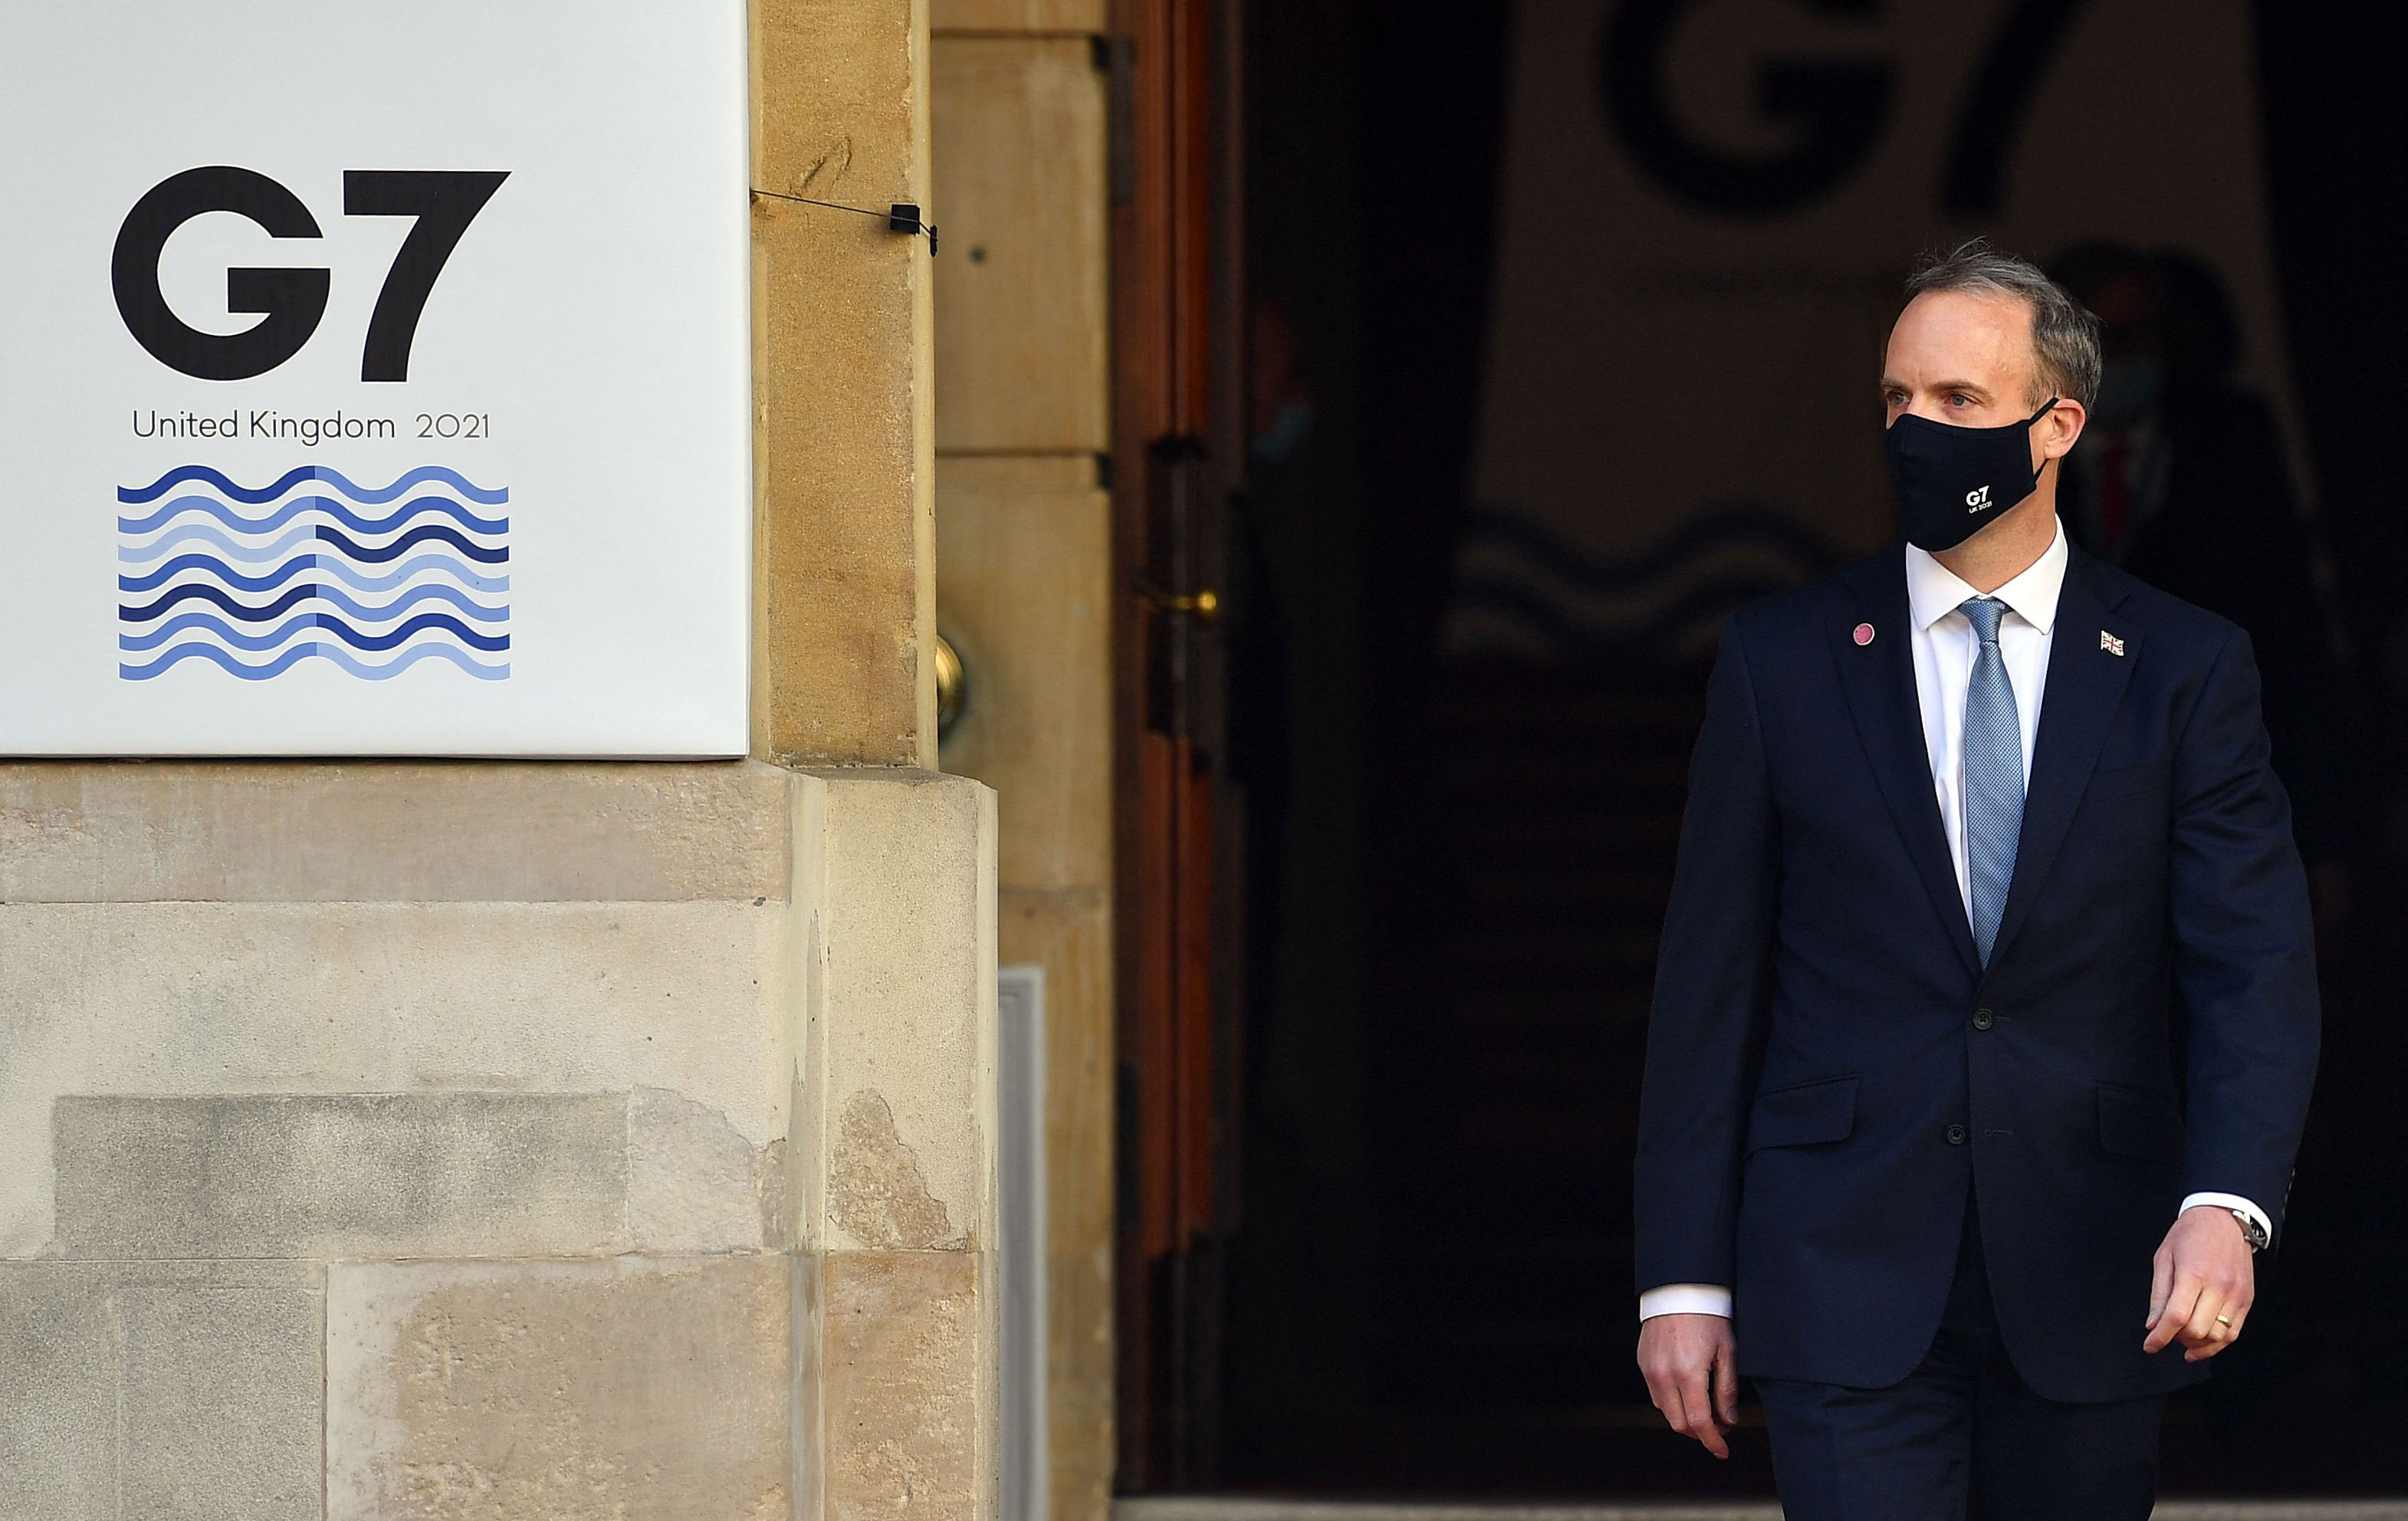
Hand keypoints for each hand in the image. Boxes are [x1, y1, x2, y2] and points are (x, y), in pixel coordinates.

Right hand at [1638, 1312, 1738, 1457]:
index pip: (1699, 1423)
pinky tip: (1688, 1391)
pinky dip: (1672, 1401)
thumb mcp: (1727, 1352)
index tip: (1723, 1451)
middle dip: (1701, 1433)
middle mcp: (1664, 1375)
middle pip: (1680, 1423)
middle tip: (1720, 1427)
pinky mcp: (1643, 1363)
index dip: (1713, 1441)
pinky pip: (1656, 1393)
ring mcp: (1650, 1370)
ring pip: (1666, 1411)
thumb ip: (1726, 1390)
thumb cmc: (1708, 1317)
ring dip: (1685, 1418)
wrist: (1679, 1289)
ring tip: (1706, 1408)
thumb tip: (1729, 1421)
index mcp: (1688, 1374)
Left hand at [2144, 1206, 2256, 1361]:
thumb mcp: (2164, 1257)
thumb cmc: (2189, 1234)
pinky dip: (2217, 1344)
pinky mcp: (2247, 1300)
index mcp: (2193, 1273)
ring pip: (2217, 1336)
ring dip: (2197, 1343)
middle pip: (2196, 1330)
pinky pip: (2233, 1333)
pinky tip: (2202, 1344)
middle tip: (2166, 1332)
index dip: (2160, 1337)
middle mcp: (2218, 1286)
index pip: (2176, 1316)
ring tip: (2183, 1336)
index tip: (2150, 1345)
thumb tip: (2153, 1324)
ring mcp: (2236, 1295)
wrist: (2224, 1219)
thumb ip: (2159, 1294)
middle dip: (2176, 1338)